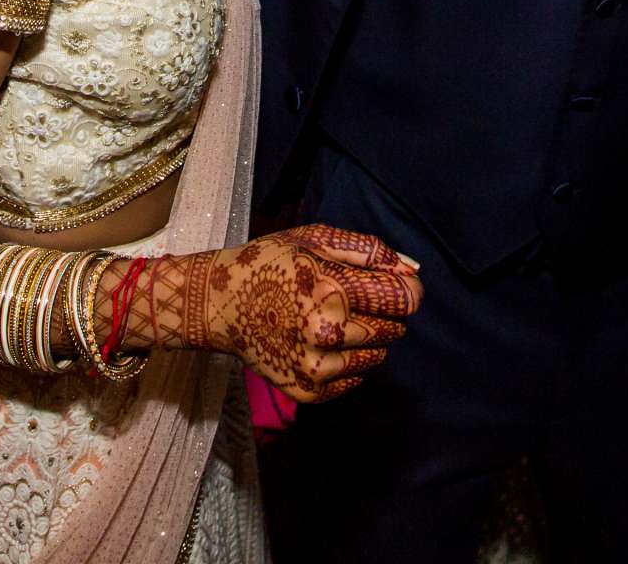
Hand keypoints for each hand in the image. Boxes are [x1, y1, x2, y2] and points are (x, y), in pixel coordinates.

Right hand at [146, 224, 421, 403]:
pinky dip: (350, 363)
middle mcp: (326, 331)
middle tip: (352, 300)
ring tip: (336, 321)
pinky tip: (324, 343)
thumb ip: (367, 251)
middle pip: (393, 328)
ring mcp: (316, 365)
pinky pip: (354, 379)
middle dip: (384, 313)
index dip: (407, 289)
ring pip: (377, 355)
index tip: (397, 286)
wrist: (216, 305)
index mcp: (330, 288)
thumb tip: (411, 269)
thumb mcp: (313, 239)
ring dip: (368, 338)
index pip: (403, 298)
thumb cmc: (267, 263)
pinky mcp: (307, 389)